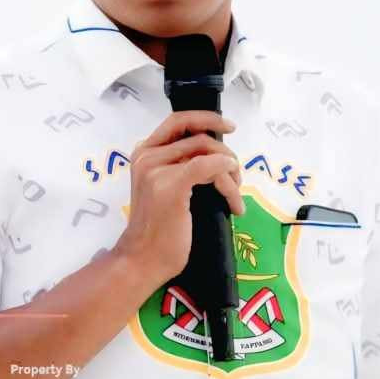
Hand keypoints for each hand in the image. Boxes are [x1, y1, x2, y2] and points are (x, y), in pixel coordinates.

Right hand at [114, 110, 244, 287]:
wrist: (142, 259)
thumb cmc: (158, 230)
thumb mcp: (165, 188)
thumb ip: (181, 166)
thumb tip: (216, 154)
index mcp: (144, 153)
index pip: (178, 121)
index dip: (207, 119)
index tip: (229, 127)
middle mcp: (147, 155)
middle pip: (199, 136)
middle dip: (225, 152)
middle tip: (237, 175)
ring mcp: (156, 169)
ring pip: (208, 153)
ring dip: (230, 173)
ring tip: (234, 197)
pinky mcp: (170, 185)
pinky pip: (209, 166)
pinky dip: (227, 177)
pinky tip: (234, 199)